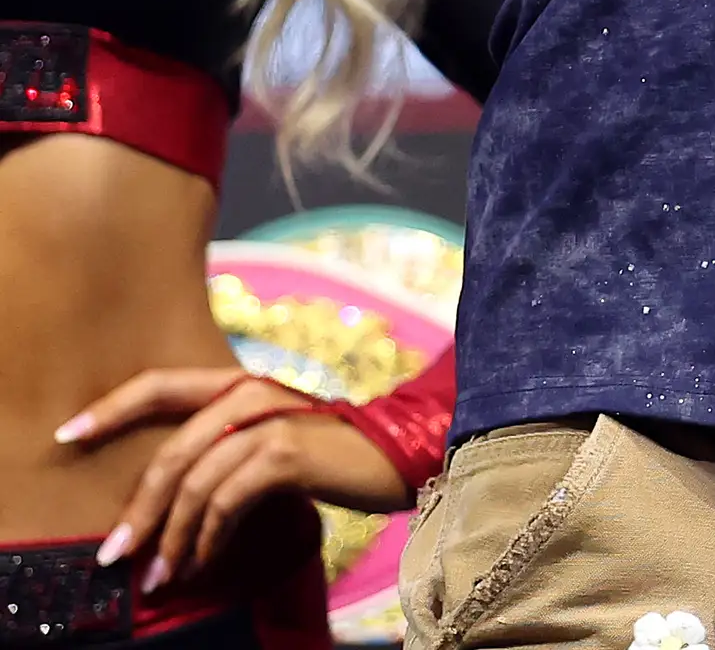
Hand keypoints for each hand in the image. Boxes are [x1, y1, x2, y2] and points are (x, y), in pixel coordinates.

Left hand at [59, 368, 405, 592]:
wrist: (402, 454)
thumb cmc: (333, 455)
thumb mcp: (273, 439)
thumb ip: (225, 447)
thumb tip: (167, 500)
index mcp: (239, 383)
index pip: (160, 384)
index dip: (110, 407)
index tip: (67, 435)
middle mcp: (249, 392)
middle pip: (168, 452)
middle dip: (138, 511)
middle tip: (114, 554)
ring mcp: (269, 420)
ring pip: (193, 483)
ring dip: (171, 538)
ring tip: (160, 575)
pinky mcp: (286, 453)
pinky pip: (225, 502)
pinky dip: (207, 538)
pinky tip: (202, 562)